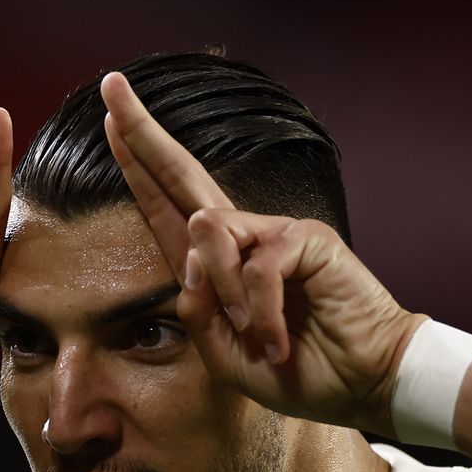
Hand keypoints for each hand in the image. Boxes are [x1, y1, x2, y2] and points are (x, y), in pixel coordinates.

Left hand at [99, 71, 425, 435]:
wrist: (363, 383)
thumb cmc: (299, 372)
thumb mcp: (226, 356)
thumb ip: (197, 313)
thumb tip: (192, 259)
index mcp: (218, 263)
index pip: (164, 206)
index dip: (136, 165)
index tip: (108, 120)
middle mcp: (244, 236)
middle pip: (182, 173)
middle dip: (142, 133)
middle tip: (112, 88)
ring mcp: (275, 232)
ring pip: (209, 231)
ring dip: (223, 294)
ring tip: (251, 334)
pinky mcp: (307, 238)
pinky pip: (256, 265)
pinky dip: (257, 309)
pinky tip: (275, 337)